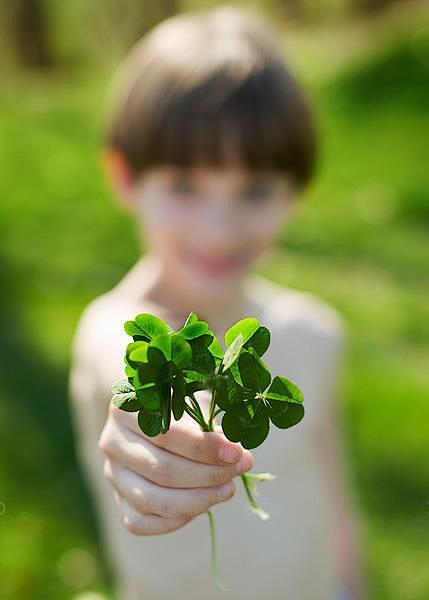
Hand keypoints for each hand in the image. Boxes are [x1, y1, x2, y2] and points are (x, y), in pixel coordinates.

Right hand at [98, 403, 253, 535]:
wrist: (149, 415)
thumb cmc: (177, 403)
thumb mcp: (190, 399)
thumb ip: (207, 421)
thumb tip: (234, 452)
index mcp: (125, 409)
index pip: (166, 435)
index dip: (204, 448)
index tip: (236, 452)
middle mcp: (112, 442)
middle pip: (161, 470)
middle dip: (209, 474)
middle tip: (242, 467)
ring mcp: (112, 474)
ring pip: (151, 500)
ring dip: (197, 500)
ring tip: (228, 488)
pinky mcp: (118, 500)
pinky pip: (140, 522)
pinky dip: (176, 520)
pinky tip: (204, 505)